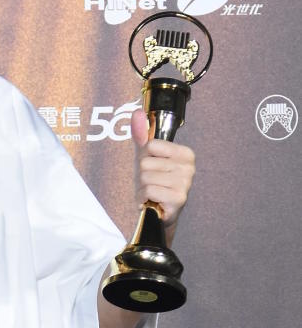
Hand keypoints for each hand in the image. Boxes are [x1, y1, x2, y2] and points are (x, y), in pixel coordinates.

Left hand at [131, 106, 194, 238]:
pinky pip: (149, 190)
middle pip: (146, 162)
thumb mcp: (146, 157)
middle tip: (151, 184)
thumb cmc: (154, 183)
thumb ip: (141, 135)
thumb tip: (137, 113)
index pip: (151, 145)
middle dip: (142, 176)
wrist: (158, 214)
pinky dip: (143, 198)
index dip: (145, 158)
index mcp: (185, 153)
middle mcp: (189, 167)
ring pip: (146, 177)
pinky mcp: (179, 199)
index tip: (153, 168)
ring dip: (142, 189)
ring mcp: (185, 183)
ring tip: (152, 194)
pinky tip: (152, 202)